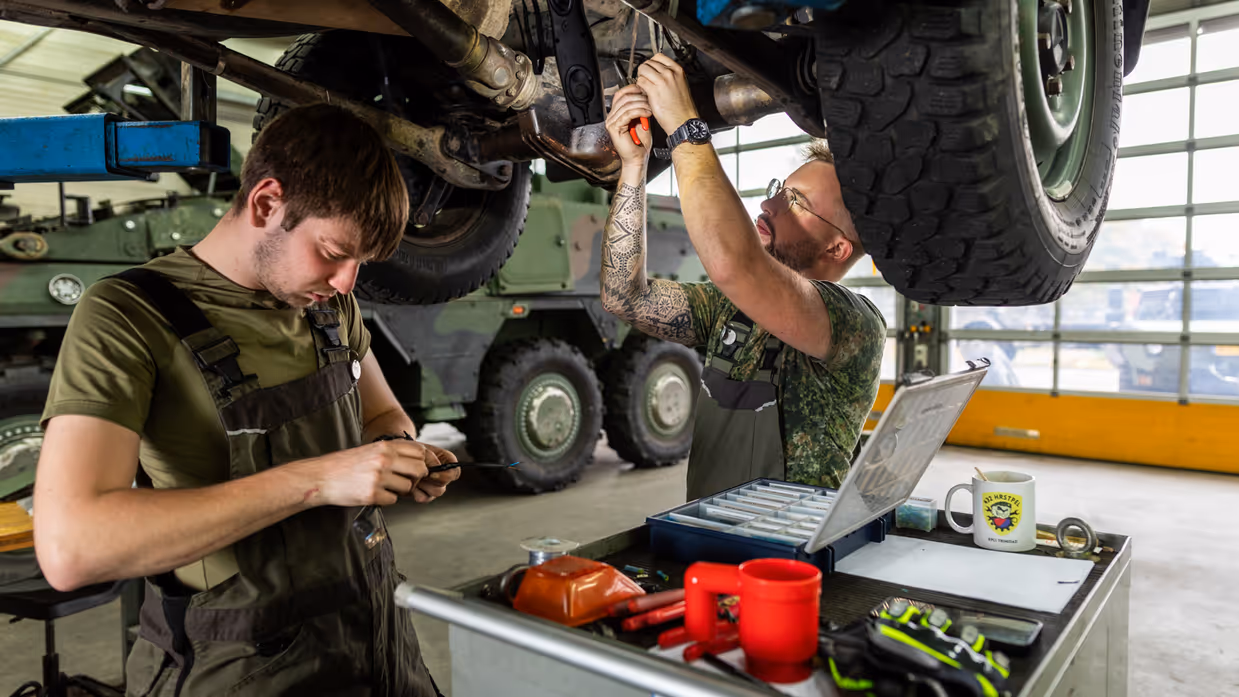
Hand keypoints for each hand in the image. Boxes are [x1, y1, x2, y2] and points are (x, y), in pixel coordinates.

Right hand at [301, 439, 434, 507]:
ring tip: (384, 487)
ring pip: (408, 487)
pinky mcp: (372, 495)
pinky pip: (393, 500)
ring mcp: (378, 478)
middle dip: (417, 478)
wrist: (320, 477)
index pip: (419, 450)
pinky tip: (374, 494)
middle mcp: (384, 460)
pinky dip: (386, 500)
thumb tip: (418, 460)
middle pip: (420, 469)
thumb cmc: (344, 464)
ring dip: (400, 490)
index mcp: (384, 447)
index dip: (424, 460)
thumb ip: (392, 452)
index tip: (421, 467)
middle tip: (406, 481)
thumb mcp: (370, 450)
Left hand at [412, 443, 459, 503]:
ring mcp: (433, 486)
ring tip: (414, 477)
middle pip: (445, 484)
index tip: (432, 473)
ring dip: (425, 485)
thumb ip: (431, 458)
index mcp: (446, 462)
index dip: (447, 475)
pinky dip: (417, 492)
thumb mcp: (423, 450)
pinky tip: (411, 485)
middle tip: (420, 475)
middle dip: (432, 480)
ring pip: (437, 492)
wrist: (400, 456)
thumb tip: (434, 469)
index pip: (455, 472)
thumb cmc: (412, 450)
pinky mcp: (423, 494)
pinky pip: (424, 498)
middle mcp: (442, 476)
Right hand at [606, 84, 652, 165]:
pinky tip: (647, 113)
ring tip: (651, 108)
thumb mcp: (642, 120)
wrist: (638, 159)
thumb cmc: (640, 143)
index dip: (633, 89)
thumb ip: (640, 108)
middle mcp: (611, 117)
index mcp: (616, 114)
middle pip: (623, 97)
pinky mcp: (614, 128)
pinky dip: (639, 111)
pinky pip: (627, 114)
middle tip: (651, 99)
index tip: (646, 90)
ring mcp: (611, 122)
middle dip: (639, 96)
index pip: (621, 94)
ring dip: (641, 104)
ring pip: (626, 104)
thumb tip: (646, 94)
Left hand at [635, 54, 698, 136]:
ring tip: (646, 88)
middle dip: (645, 72)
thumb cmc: (682, 107)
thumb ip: (670, 75)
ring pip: (643, 70)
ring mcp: (662, 81)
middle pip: (648, 63)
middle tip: (647, 81)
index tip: (651, 71)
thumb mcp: (680, 84)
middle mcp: (670, 73)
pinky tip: (645, 94)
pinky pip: (640, 82)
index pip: (658, 57)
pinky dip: (640, 87)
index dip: (651, 64)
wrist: (683, 121)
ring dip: (641, 78)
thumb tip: (656, 71)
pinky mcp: (654, 90)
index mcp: (677, 70)